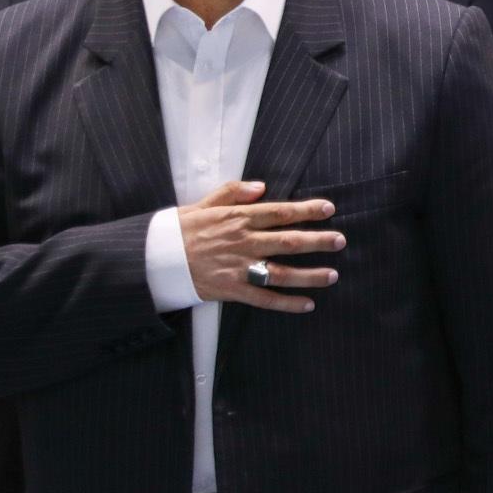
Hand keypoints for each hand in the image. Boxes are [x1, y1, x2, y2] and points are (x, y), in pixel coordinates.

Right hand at [177, 180, 343, 313]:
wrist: (153, 258)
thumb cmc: (180, 229)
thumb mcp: (204, 204)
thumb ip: (233, 192)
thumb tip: (262, 187)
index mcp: (238, 219)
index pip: (279, 212)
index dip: (306, 210)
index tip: (329, 209)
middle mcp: (242, 242)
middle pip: (288, 241)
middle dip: (318, 241)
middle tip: (340, 241)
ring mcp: (238, 267)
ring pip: (281, 272)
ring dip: (310, 275)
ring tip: (333, 275)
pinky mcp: (231, 290)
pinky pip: (264, 299)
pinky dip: (287, 303)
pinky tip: (307, 305)